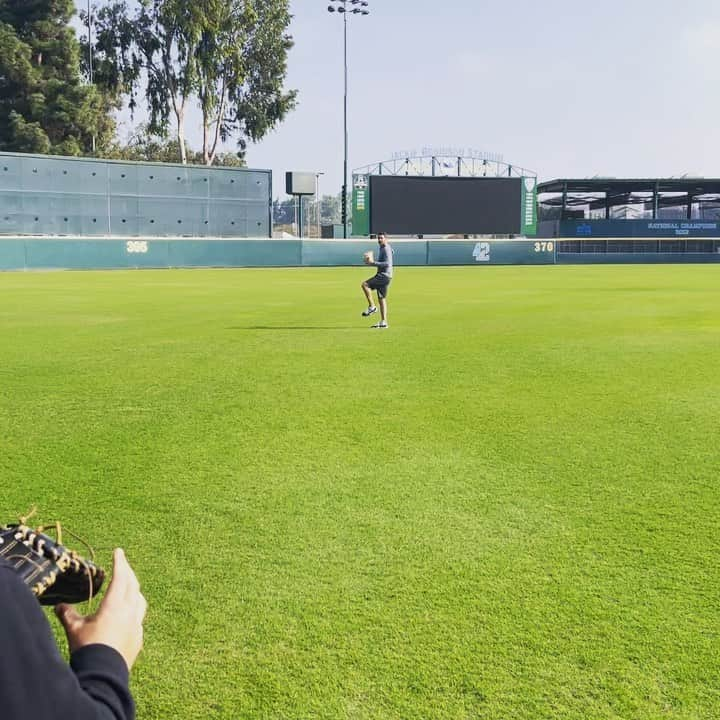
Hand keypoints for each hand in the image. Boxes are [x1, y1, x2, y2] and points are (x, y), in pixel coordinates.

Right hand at [55, 548, 146, 670]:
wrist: (103, 675)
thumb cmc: (88, 649)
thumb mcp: (74, 629)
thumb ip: (68, 615)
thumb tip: (59, 606)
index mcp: (115, 604)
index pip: (120, 577)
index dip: (120, 562)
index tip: (119, 551)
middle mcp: (130, 611)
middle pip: (133, 585)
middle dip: (128, 572)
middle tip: (123, 564)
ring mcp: (137, 624)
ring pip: (140, 600)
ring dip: (135, 589)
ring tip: (129, 585)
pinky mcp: (138, 637)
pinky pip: (139, 617)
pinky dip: (135, 608)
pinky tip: (130, 613)